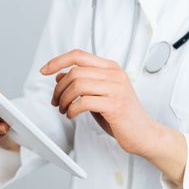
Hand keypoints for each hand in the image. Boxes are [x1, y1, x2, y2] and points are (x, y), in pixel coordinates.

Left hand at [40, 49, 159, 156]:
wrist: (145, 134)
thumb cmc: (122, 115)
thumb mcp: (99, 95)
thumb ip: (82, 83)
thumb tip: (59, 74)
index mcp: (110, 68)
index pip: (78, 55)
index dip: (58, 60)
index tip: (44, 70)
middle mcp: (114, 74)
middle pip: (75, 71)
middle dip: (59, 88)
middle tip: (56, 102)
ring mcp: (116, 88)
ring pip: (77, 85)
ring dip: (63, 99)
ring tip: (63, 110)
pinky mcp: (115, 104)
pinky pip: (83, 102)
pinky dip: (71, 109)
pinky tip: (72, 115)